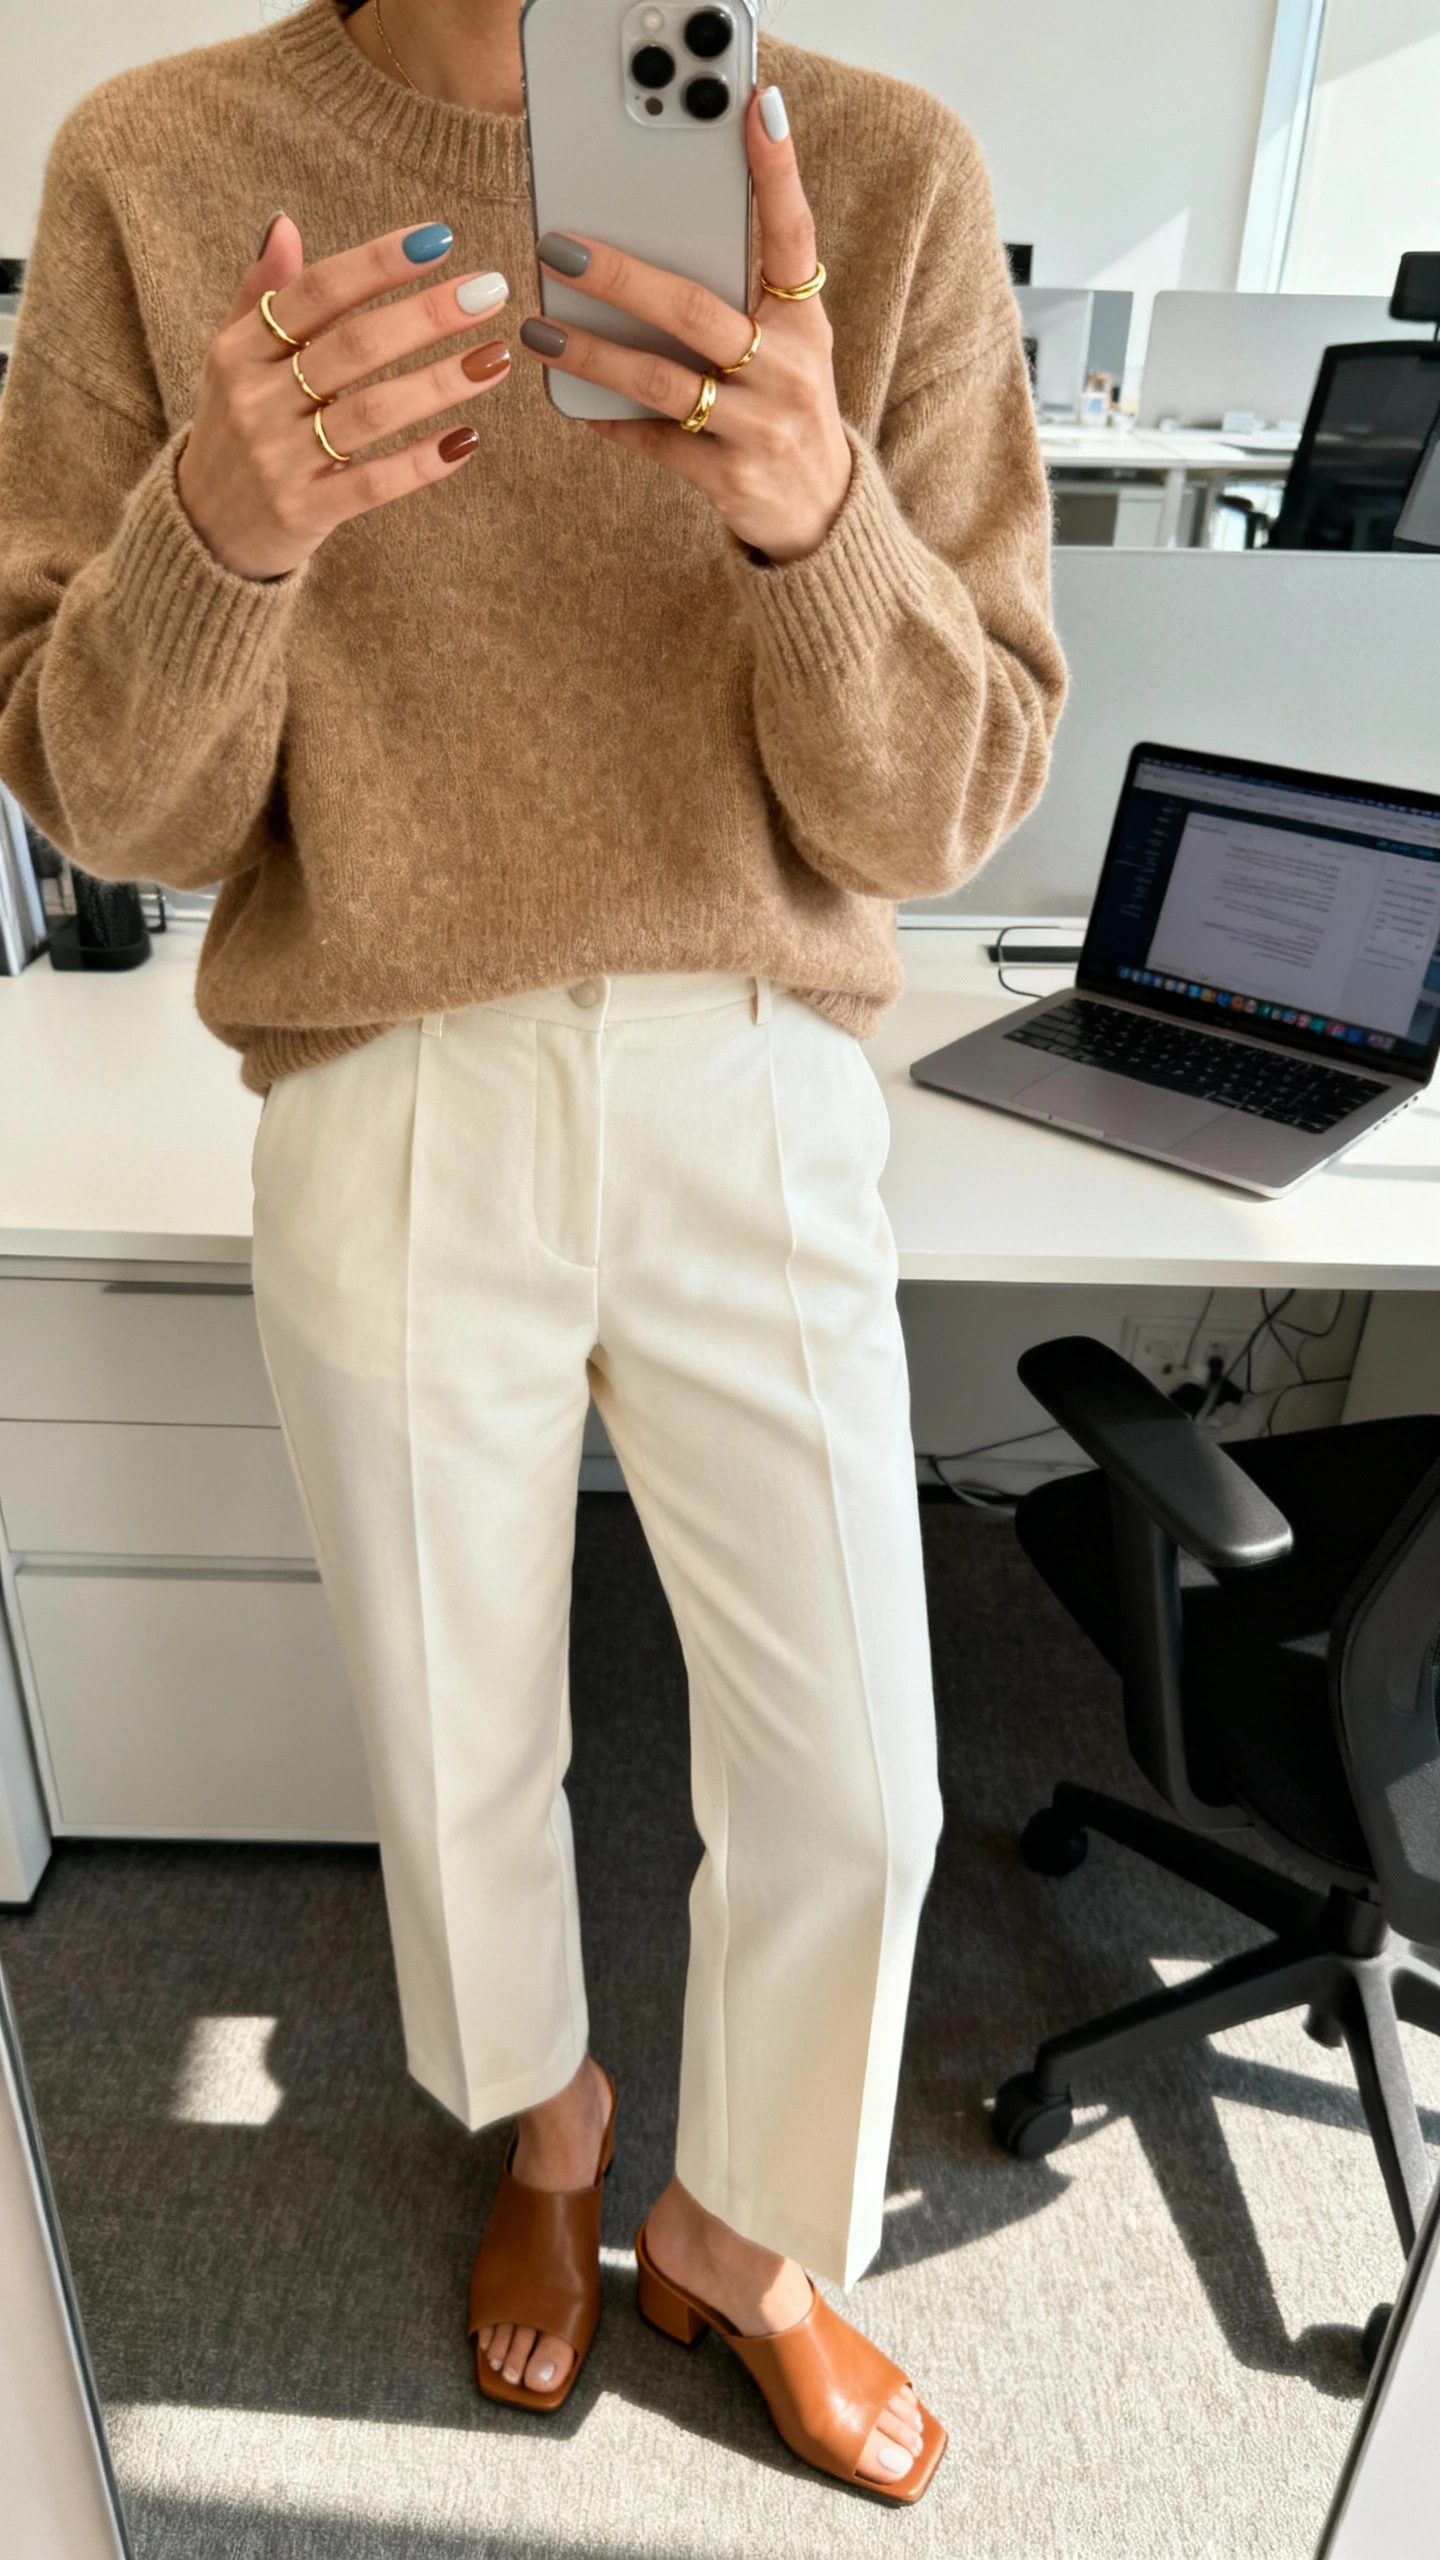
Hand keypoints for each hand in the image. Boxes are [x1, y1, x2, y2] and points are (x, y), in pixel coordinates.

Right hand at [176, 215, 511, 580]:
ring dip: (440, 382)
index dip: (378, 263)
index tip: (438, 241)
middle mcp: (258, 399)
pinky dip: (421, 461)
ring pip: (372, 411)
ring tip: (495, 358)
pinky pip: (373, 482)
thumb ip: (261, 295)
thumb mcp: (232, 359)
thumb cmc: (235, 431)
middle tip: (489, 292)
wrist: (203, 531)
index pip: (318, 292)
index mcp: (241, 349)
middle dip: (427, 315)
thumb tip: (284, 224)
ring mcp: (280, 458)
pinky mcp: (304, 510)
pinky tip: (466, 439)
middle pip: (355, 346)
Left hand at [519, 88, 851, 563]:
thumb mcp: (786, 346)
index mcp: (804, 321)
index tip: (754, 108)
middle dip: (620, 277)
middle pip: (694, 310)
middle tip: (558, 248)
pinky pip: (656, 443)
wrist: (820, 511)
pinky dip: (612, 422)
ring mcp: (762, 427)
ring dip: (591, 354)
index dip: (777, 171)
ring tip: (538, 329)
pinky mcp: (732, 478)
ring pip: (662, 381)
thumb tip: (646, 246)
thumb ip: (739, 298)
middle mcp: (788, 368)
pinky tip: (574, 404)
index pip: (792, 234)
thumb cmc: (784, 406)